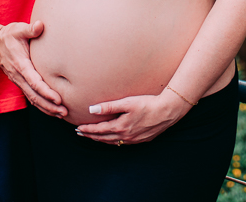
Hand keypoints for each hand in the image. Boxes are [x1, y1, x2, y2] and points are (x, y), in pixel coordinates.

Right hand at [0, 20, 66, 117]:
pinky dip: (41, 105)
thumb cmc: (8, 36)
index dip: (46, 92)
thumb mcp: (18, 29)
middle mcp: (19, 76)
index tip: (58, 99)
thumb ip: (30, 29)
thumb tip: (40, 25)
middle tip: (64, 112)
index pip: (34, 82)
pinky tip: (52, 109)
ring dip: (46, 108)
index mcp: (20, 65)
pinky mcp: (20, 82)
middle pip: (34, 96)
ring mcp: (19, 81)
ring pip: (33, 99)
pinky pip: (31, 96)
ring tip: (61, 114)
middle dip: (49, 105)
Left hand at [75, 90, 190, 144]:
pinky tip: (112, 139)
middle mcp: (125, 136)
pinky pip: (122, 143)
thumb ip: (109, 107)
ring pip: (112, 142)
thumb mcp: (127, 102)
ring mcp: (133, 140)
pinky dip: (112, 141)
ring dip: (100, 140)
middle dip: (90, 136)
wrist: (167, 111)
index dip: (87, 129)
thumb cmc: (148, 104)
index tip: (78, 128)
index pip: (99, 130)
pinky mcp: (141, 140)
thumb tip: (92, 109)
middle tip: (80, 134)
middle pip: (103, 138)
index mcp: (120, 127)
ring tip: (92, 136)